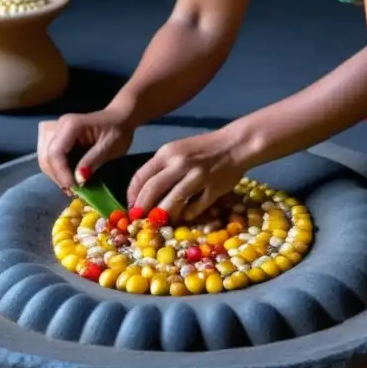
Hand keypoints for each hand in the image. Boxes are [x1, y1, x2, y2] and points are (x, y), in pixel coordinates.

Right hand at [37, 109, 134, 190]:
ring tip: (72, 187)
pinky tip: (70, 179)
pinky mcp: (60, 140)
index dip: (61, 173)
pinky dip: (60, 171)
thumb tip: (78, 179)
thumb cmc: (118, 130)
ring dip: (57, 175)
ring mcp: (58, 132)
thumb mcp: (110, 147)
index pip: (56, 153)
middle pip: (47, 157)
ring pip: (47, 159)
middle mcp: (59, 127)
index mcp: (71, 126)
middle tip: (72, 191)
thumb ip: (93, 161)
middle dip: (58, 176)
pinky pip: (53, 158)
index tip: (73, 188)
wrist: (120, 118)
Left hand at [127, 128, 252, 221]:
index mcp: (167, 153)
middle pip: (152, 191)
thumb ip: (161, 169)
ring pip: (172, 203)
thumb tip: (143, 193)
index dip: (132, 196)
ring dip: (164, 215)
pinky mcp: (213, 189)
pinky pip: (194, 208)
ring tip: (161, 222)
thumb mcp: (177, 150)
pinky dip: (187, 215)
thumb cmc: (202, 148)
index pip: (141, 177)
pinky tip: (185, 216)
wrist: (234, 145)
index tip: (132, 208)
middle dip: (143, 209)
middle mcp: (180, 164)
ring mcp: (197, 177)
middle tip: (141, 221)